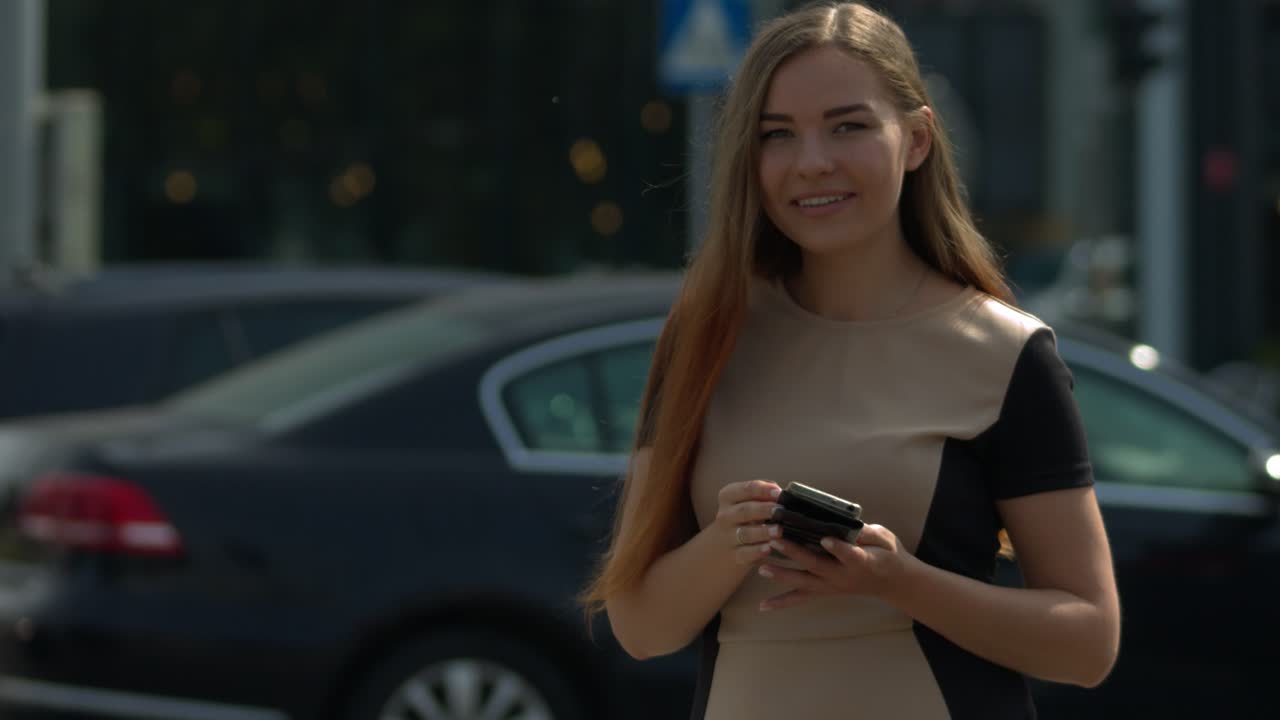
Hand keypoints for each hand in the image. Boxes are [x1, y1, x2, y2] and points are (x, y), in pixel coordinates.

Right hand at [713, 479, 782, 565]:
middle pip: (745, 510)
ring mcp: (728, 537)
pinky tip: (768, 548)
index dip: (762, 490)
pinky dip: (757, 551)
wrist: (720, 550)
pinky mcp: (734, 556)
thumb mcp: (746, 503)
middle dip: (763, 509)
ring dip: (763, 531)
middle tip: (781, 509)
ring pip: (746, 533)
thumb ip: (762, 495)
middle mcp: (725, 516)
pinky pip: (746, 553)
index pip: (744, 489)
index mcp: (728, 497)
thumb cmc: (742, 520)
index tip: (778, 492)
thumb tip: (780, 491)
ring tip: (778, 530)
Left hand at [756, 523, 916, 610]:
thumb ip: (869, 534)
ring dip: (782, 574)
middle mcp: (844, 576)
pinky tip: (763, 606)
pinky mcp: (824, 590)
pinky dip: (782, 602)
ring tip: (762, 568)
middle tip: (776, 539)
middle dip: (795, 552)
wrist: (891, 581)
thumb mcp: (885, 539)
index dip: (839, 548)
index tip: (826, 539)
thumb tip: (850, 525)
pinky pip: (801, 598)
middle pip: (817, 565)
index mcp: (863, 561)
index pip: (851, 555)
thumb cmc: (887, 554)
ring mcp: (832, 585)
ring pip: (804, 581)